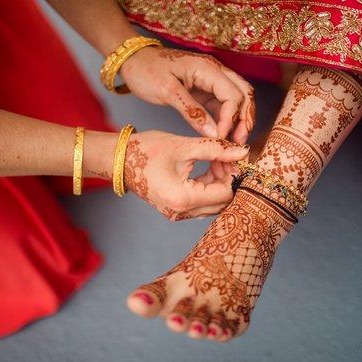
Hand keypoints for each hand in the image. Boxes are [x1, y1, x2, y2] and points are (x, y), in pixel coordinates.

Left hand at [119, 47, 254, 144]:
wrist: (133, 61)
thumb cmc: (146, 70)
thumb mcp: (167, 92)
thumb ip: (191, 112)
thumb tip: (213, 133)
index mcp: (207, 68)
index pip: (232, 94)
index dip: (231, 118)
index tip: (220, 137)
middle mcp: (214, 72)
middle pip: (243, 94)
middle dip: (244, 118)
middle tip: (239, 142)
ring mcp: (210, 81)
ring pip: (236, 99)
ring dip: (238, 120)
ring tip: (234, 141)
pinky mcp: (204, 90)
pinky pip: (222, 104)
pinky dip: (226, 119)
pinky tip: (222, 134)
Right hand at [123, 131, 248, 219]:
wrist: (119, 160)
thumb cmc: (147, 151)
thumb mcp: (185, 146)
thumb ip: (216, 149)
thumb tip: (242, 151)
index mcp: (184, 199)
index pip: (226, 193)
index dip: (235, 173)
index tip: (234, 154)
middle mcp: (182, 213)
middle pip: (223, 202)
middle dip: (229, 178)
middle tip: (226, 155)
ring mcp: (178, 214)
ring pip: (214, 204)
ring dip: (220, 182)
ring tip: (216, 159)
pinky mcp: (176, 210)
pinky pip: (202, 202)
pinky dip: (209, 186)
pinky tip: (208, 167)